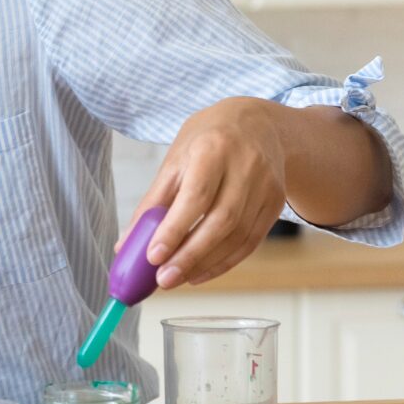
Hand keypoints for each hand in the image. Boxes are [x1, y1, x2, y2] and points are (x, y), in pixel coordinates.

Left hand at [121, 98, 287, 289]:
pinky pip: (251, 241)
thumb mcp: (175, 160)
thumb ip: (153, 202)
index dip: (175, 229)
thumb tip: (127, 244)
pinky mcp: (276, 203)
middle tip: (163, 280)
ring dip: (206, 263)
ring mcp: (267, 186)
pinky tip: (200, 273)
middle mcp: (246, 166)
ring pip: (238, 235)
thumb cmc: (206, 141)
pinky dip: (224, 262)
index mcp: (214, 148)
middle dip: (190, 255)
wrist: (258, 124)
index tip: (153, 256)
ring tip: (176, 279)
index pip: (196, 196)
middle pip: (221, 220)